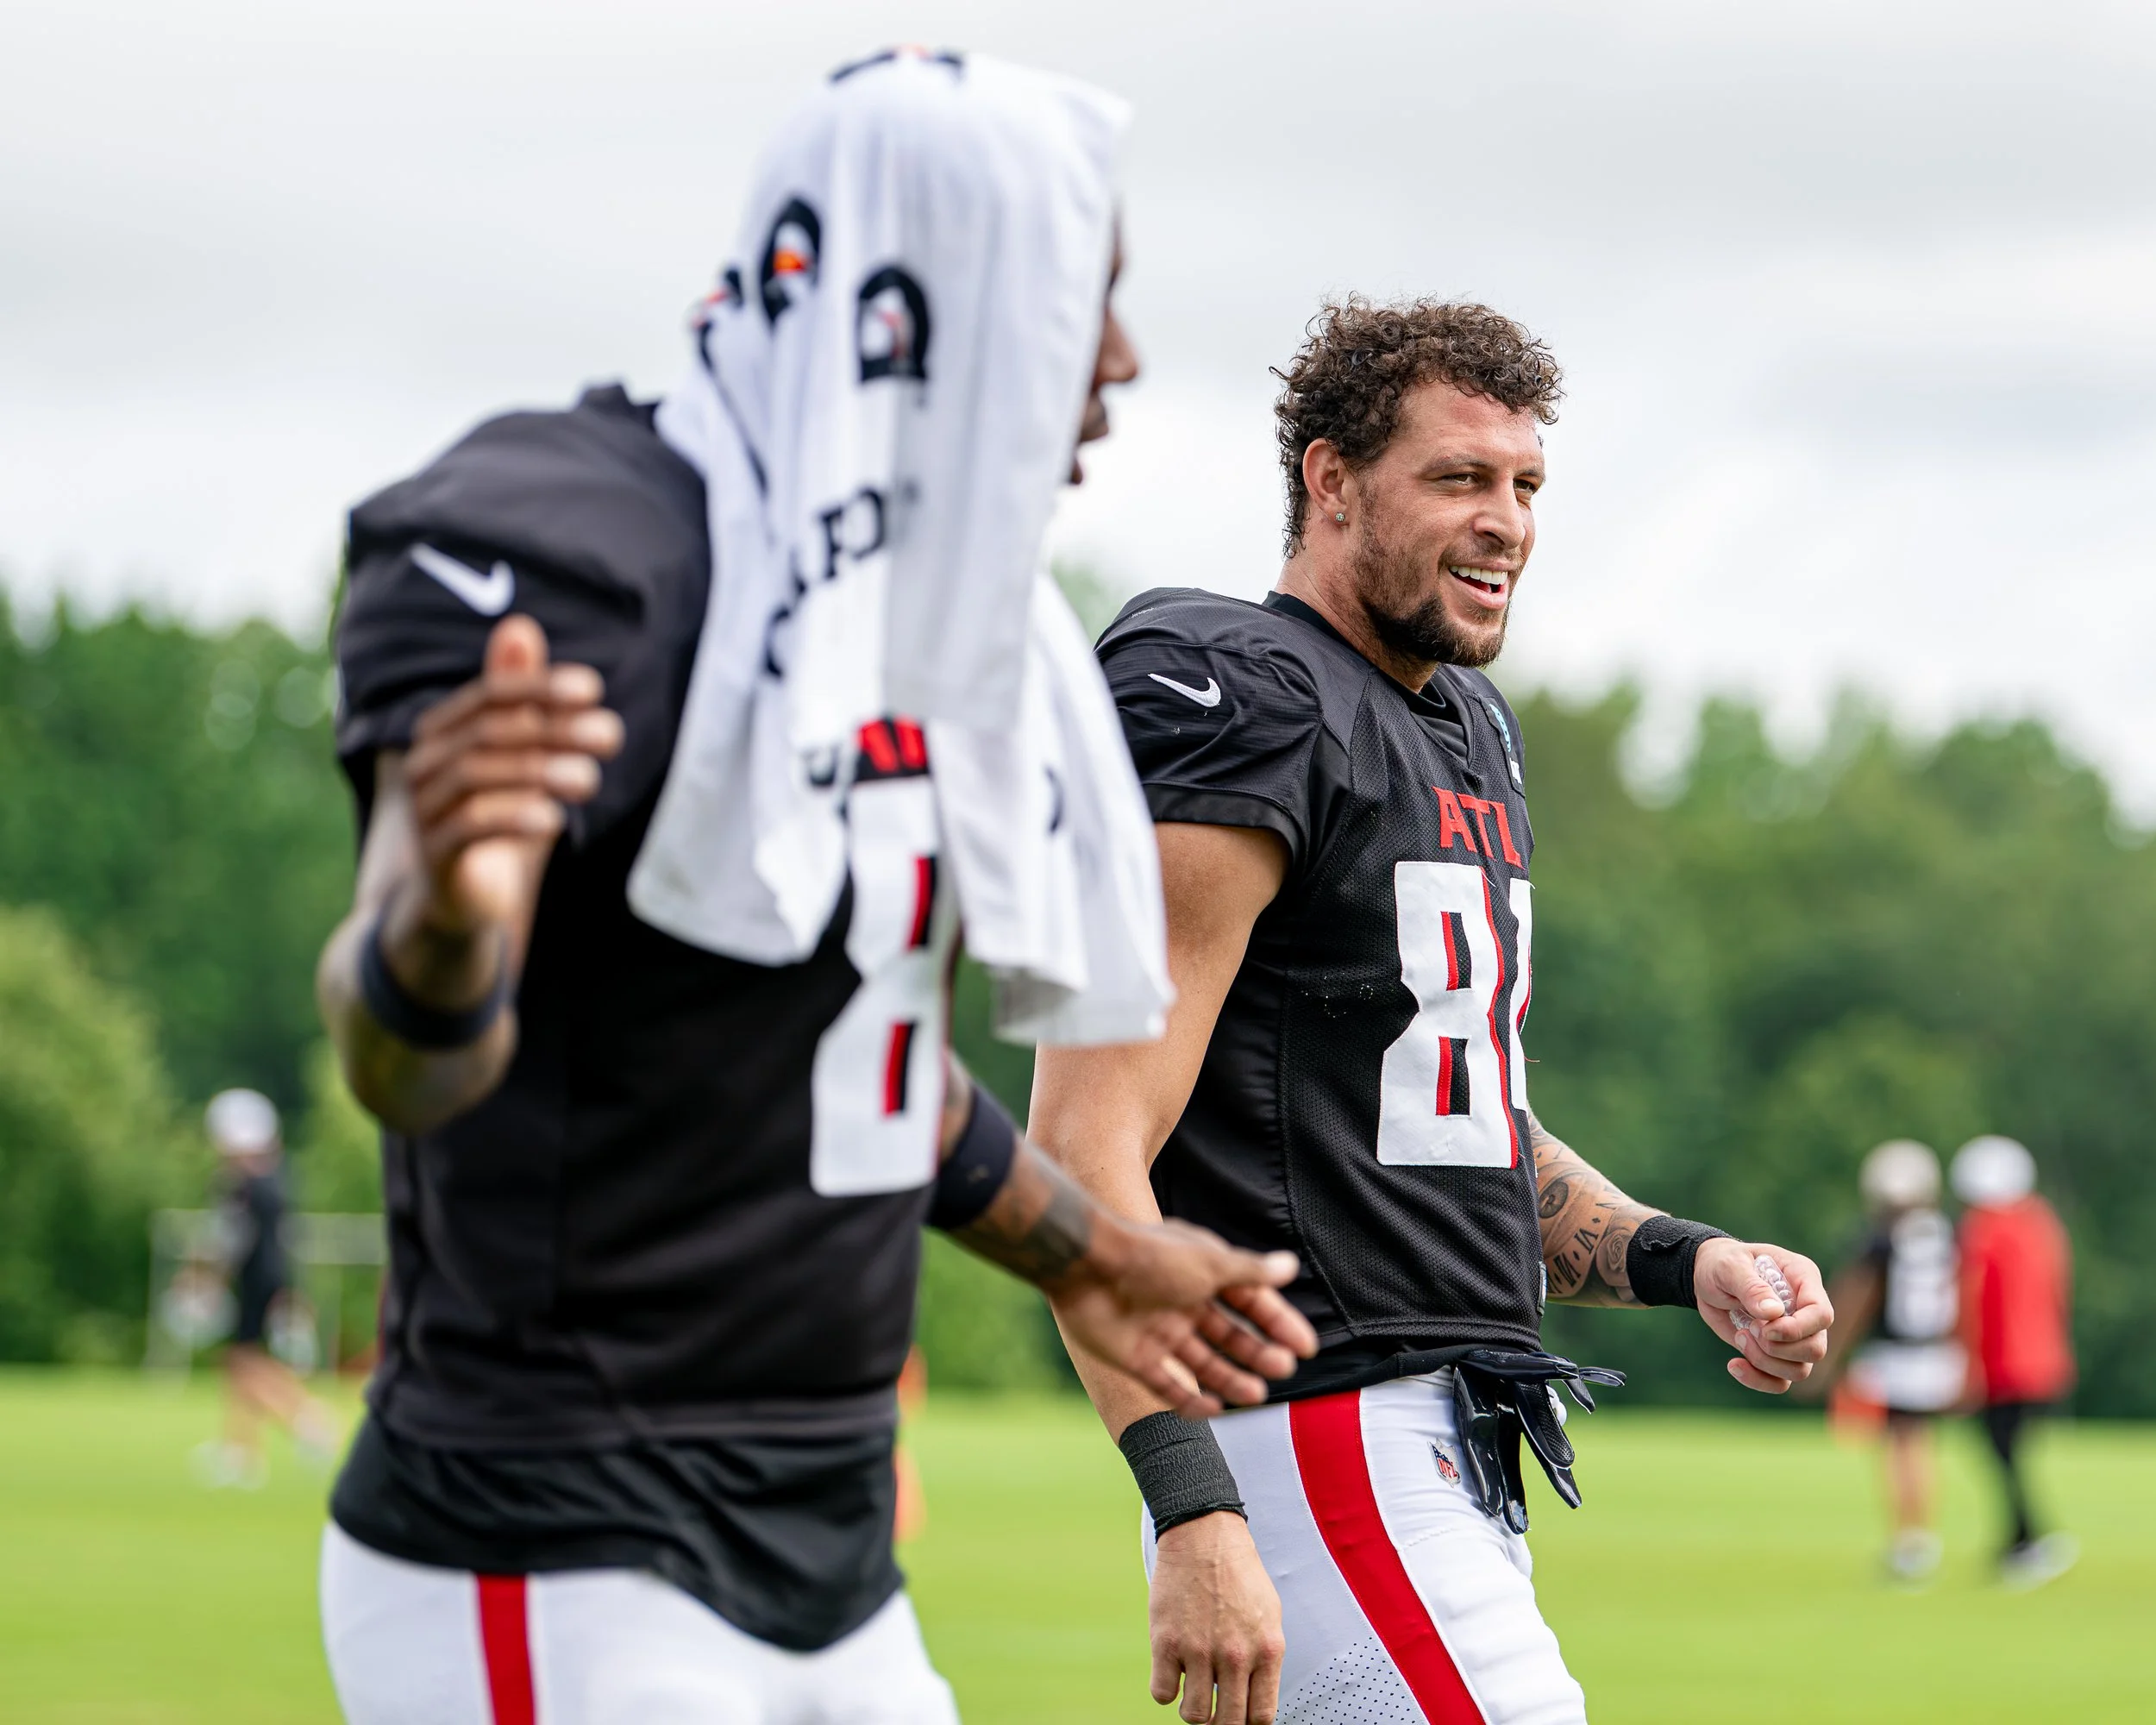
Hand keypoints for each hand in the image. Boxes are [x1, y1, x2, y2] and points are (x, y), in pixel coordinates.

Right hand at [401, 615, 622, 936]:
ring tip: (590, 780)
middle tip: (610, 736)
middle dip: (554, 729)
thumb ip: (523, 700)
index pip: (491, 694)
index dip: (539, 686)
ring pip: (478, 777)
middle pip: (490, 733)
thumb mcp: (521, 756)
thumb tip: (520, 623)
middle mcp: (426, 762)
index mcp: (445, 729)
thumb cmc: (502, 816)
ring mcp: (424, 809)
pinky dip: (513, 818)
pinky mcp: (435, 855)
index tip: (593, 690)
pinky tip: (554, 820)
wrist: (465, 900)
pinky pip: (468, 827)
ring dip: (540, 772)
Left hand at [1049, 1219, 1316, 1419]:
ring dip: (1230, 1378)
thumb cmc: (1152, 1257)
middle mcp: (1182, 1304)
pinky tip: (1215, 1410)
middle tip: (1284, 1368)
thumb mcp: (1210, 1262)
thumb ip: (1250, 1272)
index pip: (1249, 1301)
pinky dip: (1189, 1400)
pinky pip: (1166, 1385)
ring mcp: (1157, 1331)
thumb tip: (1290, 1266)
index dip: (1278, 1323)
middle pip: (1228, 1334)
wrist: (1087, 1267)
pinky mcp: (1133, 1357)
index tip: (1306, 1346)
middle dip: (1257, 1352)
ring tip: (1257, 1394)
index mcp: (1201, 1274)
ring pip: (1201, 1362)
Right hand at [1150, 1513, 1284, 1724]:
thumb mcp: (1268, 1615)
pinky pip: (1162, 1693)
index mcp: (1267, 1650)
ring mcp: (1200, 1650)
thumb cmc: (1238, 1573)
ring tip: (1192, 1689)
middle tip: (1214, 1709)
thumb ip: (1263, 1658)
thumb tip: (1254, 1699)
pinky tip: (1171, 1670)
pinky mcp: (1167, 1642)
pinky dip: (1165, 1689)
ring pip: (1194, 1715)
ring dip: (1192, 1708)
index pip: (1261, 1716)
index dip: (1248, 1723)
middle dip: (1220, 1722)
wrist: (1203, 1536)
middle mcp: (1236, 1655)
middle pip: (1228, 1722)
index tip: (1239, 1716)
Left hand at [1694, 1239, 1831, 1393]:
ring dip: (1764, 1361)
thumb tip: (1773, 1313)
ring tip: (1739, 1336)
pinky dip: (1758, 1380)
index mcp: (1803, 1280)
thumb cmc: (1721, 1264)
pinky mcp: (1775, 1354)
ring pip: (1800, 1370)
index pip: (1821, 1315)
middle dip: (1778, 1349)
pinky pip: (1780, 1383)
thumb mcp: (1730, 1266)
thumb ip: (1751, 1287)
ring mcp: (1793, 1336)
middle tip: (1748, 1328)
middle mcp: (1805, 1311)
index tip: (1764, 1329)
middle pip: (1815, 1349)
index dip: (1796, 1329)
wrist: (1705, 1278)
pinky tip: (1734, 1365)